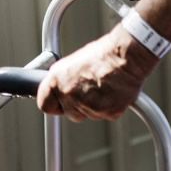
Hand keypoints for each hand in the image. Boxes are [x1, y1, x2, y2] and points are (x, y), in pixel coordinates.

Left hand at [36, 26, 157, 121]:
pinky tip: (111, 92)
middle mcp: (70, 95)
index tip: (59, 102)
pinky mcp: (107, 112)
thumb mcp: (72, 62)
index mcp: (57, 81)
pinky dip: (108, 107)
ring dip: (94, 106)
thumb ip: (62, 80)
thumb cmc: (103, 54)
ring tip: (102, 87)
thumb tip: (59, 88)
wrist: (126, 56)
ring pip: (88, 115)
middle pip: (69, 113)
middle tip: (88, 91)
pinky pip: (104, 115)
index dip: (54, 104)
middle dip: (77, 106)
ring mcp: (89, 106)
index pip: (45, 105)